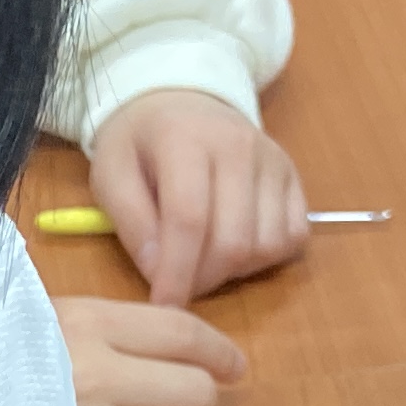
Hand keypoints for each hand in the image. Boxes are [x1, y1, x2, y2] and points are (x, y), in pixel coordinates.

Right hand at [58, 296, 246, 405]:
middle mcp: (94, 376)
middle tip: (176, 403)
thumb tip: (180, 344)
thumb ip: (109, 328)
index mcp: (86, 324)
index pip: (182, 335)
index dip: (218, 351)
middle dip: (196, 399)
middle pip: (196, 391)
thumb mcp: (43, 322)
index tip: (233, 365)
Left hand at [88, 89, 309, 305]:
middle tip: (179, 284)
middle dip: (204, 278)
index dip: (177, 272)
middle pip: (234, 240)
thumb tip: (159, 273)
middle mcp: (239, 146)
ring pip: (267, 244)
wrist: (180, 101)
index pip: (189, 218)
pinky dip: (266, 257)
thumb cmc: (140, 144)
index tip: (164, 305)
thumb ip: (130, 221)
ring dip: (235, 270)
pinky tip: (235, 248)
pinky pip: (293, 236)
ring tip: (204, 259)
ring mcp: (273, 160)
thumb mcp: (111, 173)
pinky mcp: (294, 176)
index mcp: (185, 139)